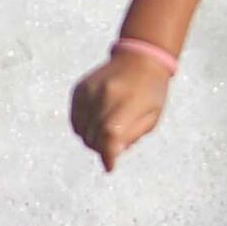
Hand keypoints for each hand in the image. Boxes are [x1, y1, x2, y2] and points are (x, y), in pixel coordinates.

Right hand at [72, 49, 169, 170]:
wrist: (140, 59)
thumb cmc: (151, 92)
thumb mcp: (152, 118)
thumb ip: (131, 137)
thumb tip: (110, 156)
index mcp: (125, 103)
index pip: (110, 136)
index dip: (107, 155)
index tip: (110, 167)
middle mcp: (103, 96)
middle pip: (92, 136)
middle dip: (101, 149)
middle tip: (112, 148)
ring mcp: (88, 92)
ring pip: (80, 130)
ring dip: (90, 139)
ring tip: (106, 133)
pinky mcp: (79, 89)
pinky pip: (74, 118)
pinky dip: (82, 127)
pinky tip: (95, 123)